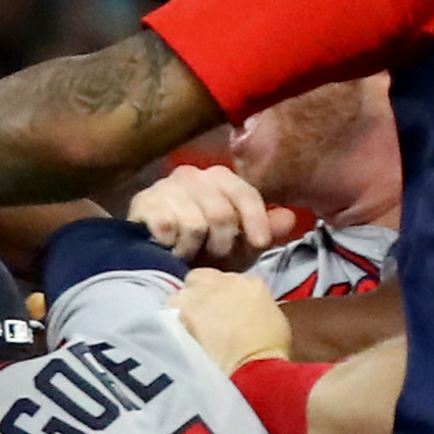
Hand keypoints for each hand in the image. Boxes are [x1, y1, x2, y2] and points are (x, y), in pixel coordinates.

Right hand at [131, 163, 296, 267]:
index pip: (245, 193)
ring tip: (189, 255)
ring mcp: (167, 187)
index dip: (256, 220)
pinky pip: (169, 229)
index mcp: (221, 178)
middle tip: (214, 258)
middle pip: (222, 213)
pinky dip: (172, 248)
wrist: (154, 259)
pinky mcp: (144, 202)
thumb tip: (290, 219)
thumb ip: (265, 231)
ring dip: (195, 250)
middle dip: (222, 244)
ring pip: (196, 224)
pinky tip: (168, 250)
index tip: (260, 244)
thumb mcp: (240, 246)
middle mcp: (193, 175)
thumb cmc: (200, 250)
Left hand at [169, 265, 287, 373]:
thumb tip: (237, 311)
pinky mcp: (178, 313)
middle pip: (197, 280)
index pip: (223, 279)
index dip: (216, 296)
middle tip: (198, 320)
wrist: (253, 372)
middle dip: (196, 297)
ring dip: (180, 311)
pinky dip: (167, 325)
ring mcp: (197, 296)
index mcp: (248, 283)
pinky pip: (164, 314)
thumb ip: (251, 306)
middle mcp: (221, 282)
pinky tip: (174, 340)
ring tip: (184, 333)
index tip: (216, 312)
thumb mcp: (273, 321)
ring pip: (178, 296)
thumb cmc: (270, 354)